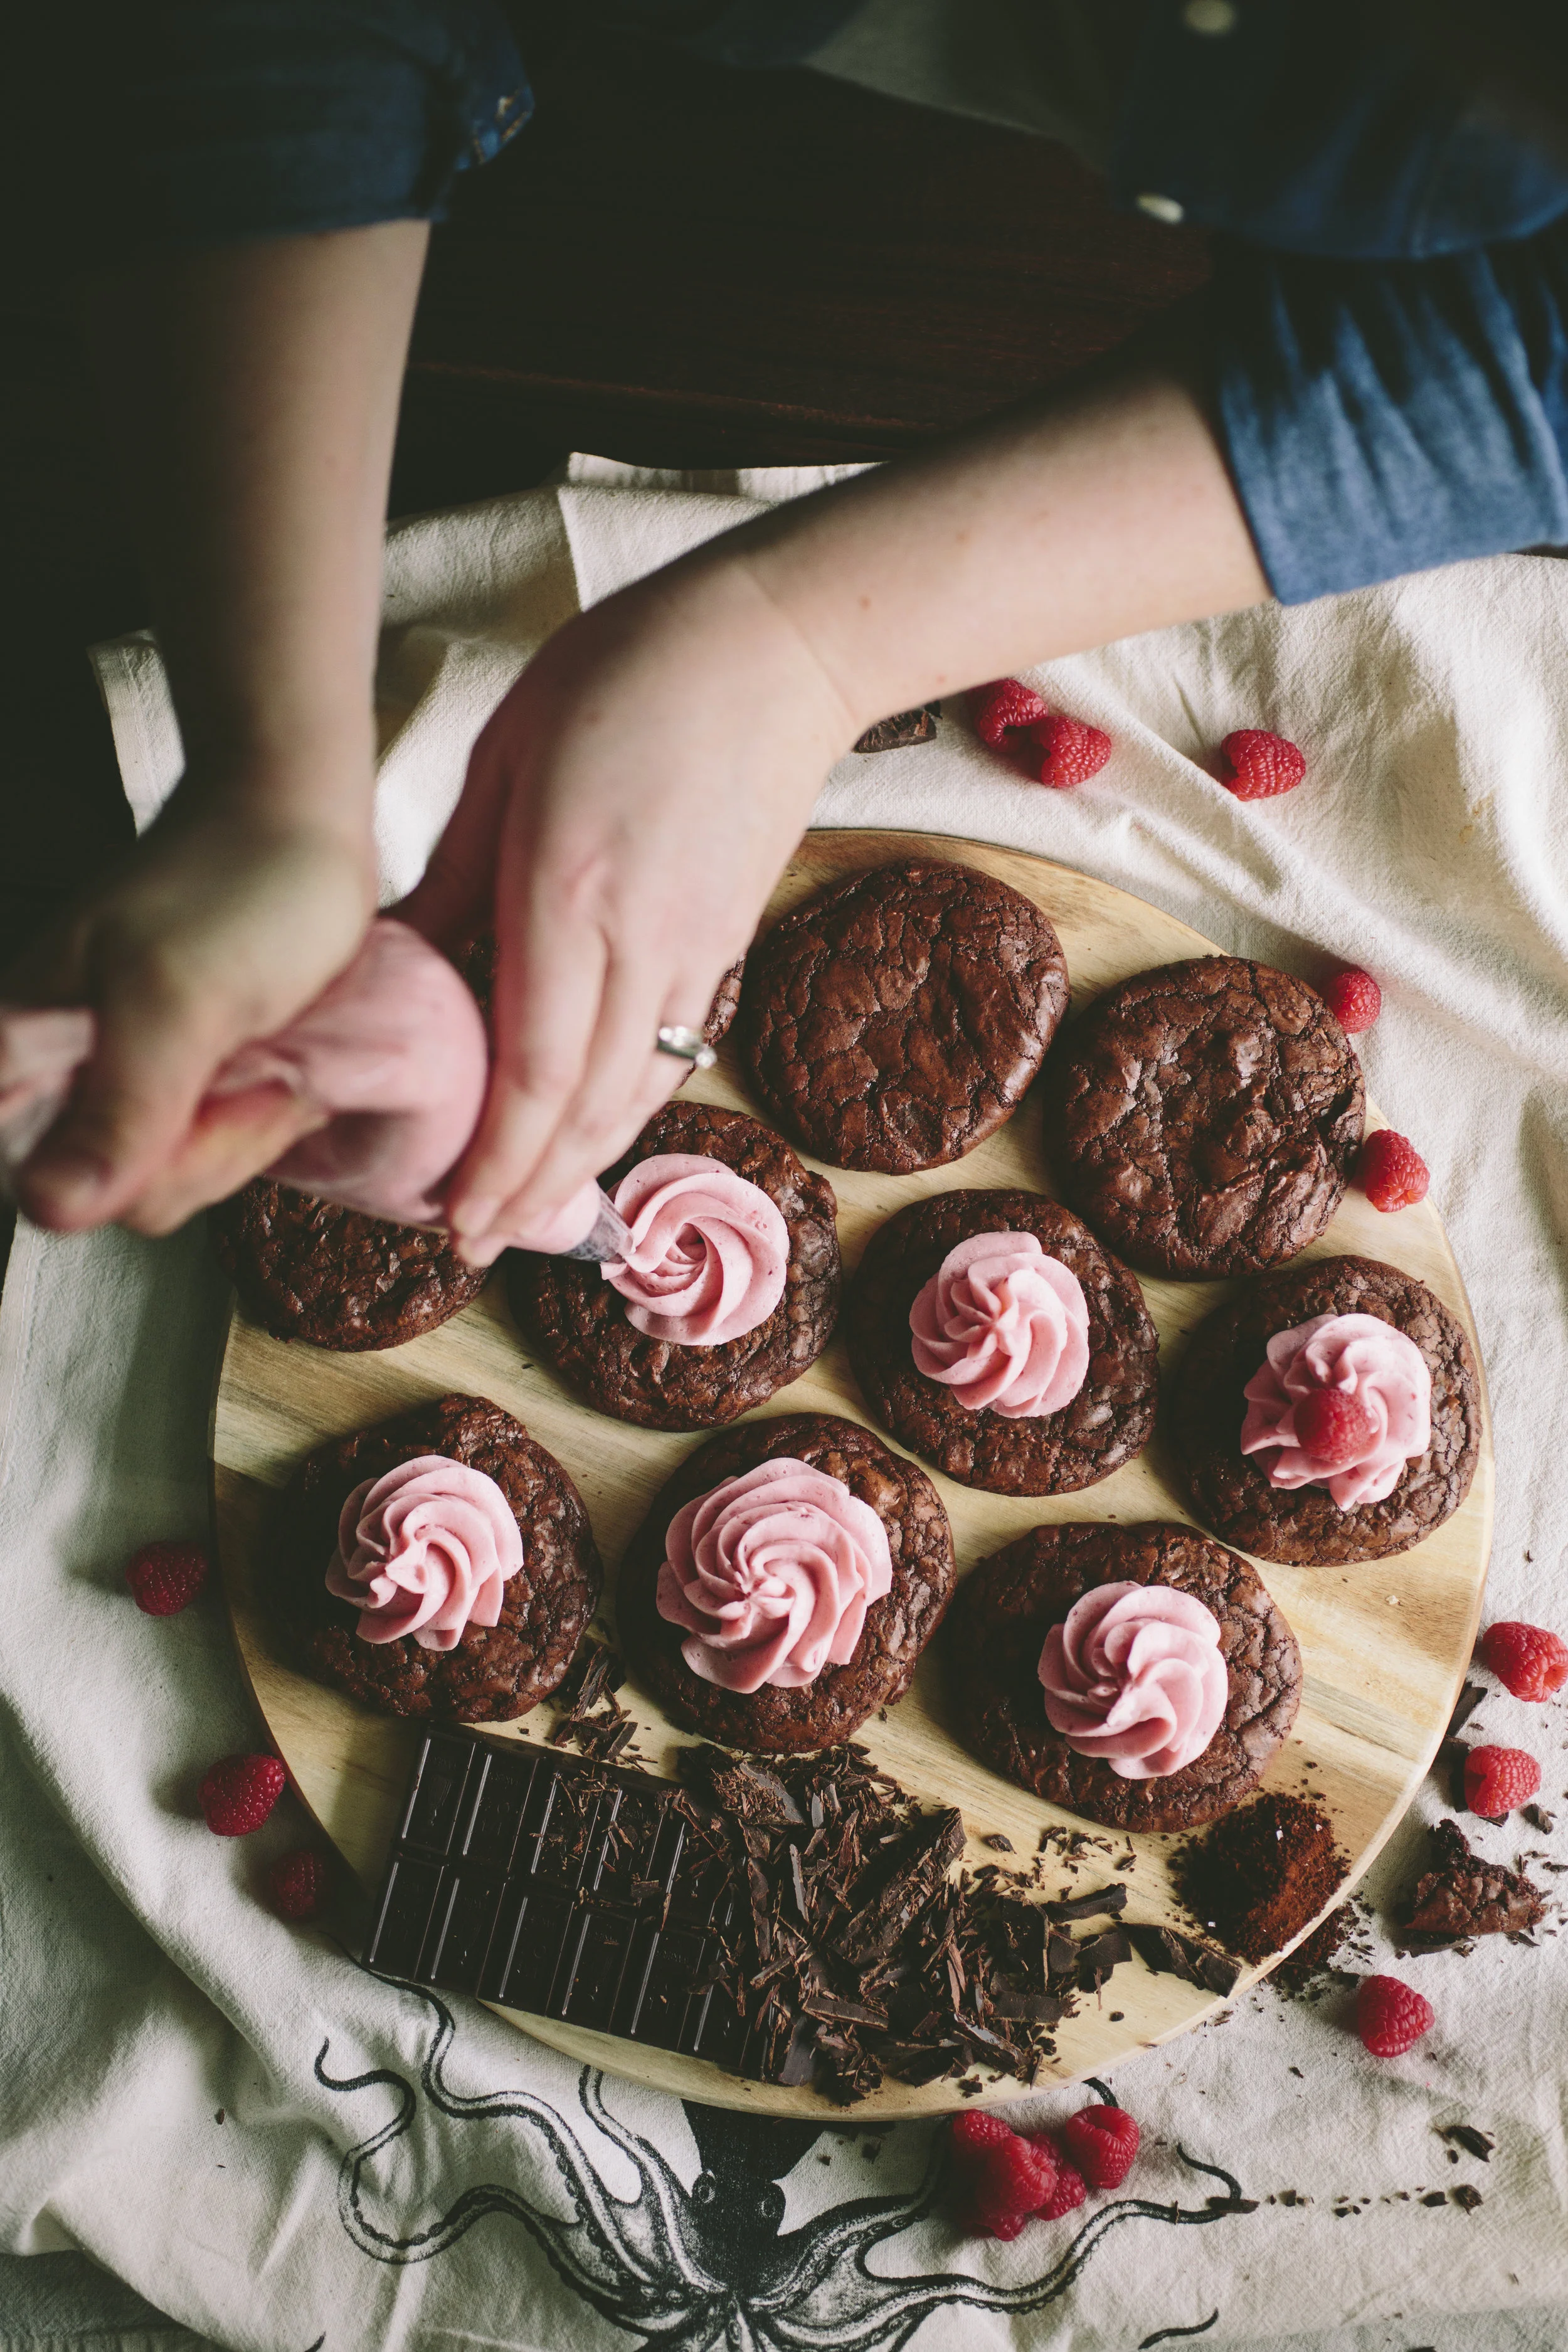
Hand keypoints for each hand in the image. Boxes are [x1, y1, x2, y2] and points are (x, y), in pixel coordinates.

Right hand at [7, 769, 376, 1234]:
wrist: (299, 820)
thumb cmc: (240, 885)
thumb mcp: (182, 1000)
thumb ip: (122, 1111)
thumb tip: (50, 1207)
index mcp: (19, 1049)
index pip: (48, 1184)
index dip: (139, 1165)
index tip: (200, 1094)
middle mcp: (60, 1075)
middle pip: (126, 1192)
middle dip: (211, 1142)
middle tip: (253, 1062)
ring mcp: (122, 1079)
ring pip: (179, 1174)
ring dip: (247, 1126)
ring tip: (271, 1052)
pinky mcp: (178, 1080)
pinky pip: (212, 1144)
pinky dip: (260, 1116)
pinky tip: (279, 1066)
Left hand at [401, 557, 856, 1261]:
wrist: (779, 648)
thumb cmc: (624, 676)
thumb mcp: (503, 758)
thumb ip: (453, 876)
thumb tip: (398, 966)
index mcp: (568, 892)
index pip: (531, 1069)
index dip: (492, 1160)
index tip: (450, 1218)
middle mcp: (640, 942)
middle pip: (584, 1108)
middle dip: (524, 1190)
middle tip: (467, 1243)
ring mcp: (696, 951)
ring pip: (635, 1095)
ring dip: (576, 1166)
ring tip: (519, 1208)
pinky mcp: (725, 944)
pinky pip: (668, 1054)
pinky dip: (623, 1112)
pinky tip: (587, 1132)